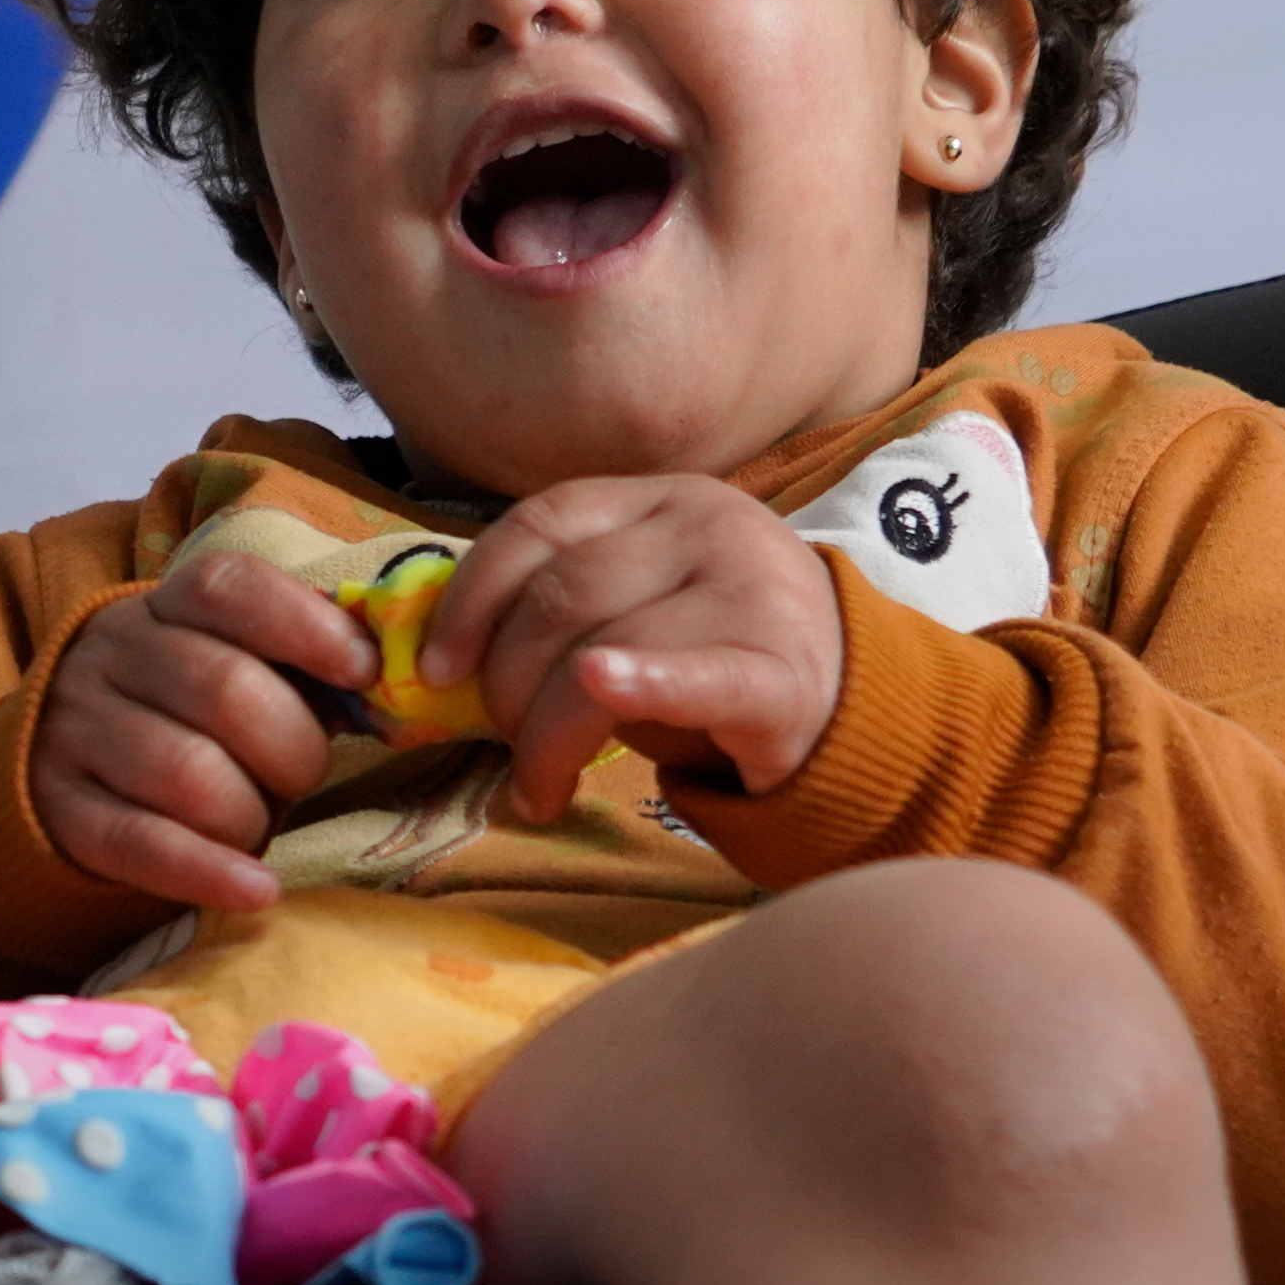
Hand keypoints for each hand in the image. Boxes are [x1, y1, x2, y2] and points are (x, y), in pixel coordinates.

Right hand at [30, 546, 379, 910]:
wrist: (62, 763)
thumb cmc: (184, 714)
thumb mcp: (233, 665)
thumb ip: (304, 665)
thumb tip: (392, 685)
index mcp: (163, 606)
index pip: (230, 588)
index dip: (306, 626)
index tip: (366, 672)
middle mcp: (110, 655)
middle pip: (223, 690)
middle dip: (293, 747)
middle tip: (305, 774)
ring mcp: (76, 731)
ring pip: (187, 773)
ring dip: (252, 814)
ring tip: (259, 824)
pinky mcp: (60, 810)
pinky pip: (143, 844)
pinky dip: (211, 872)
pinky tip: (258, 889)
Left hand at [419, 472, 846, 823]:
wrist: (850, 698)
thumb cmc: (712, 649)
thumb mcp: (638, 599)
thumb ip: (559, 602)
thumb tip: (442, 655)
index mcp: (660, 497)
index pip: (541, 523)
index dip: (472, 596)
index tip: (434, 668)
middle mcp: (709, 526)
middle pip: (562, 598)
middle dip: (506, 685)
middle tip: (506, 746)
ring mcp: (752, 592)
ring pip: (601, 652)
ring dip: (545, 737)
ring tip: (539, 787)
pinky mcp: (781, 672)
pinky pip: (693, 677)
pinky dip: (639, 685)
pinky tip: (600, 694)